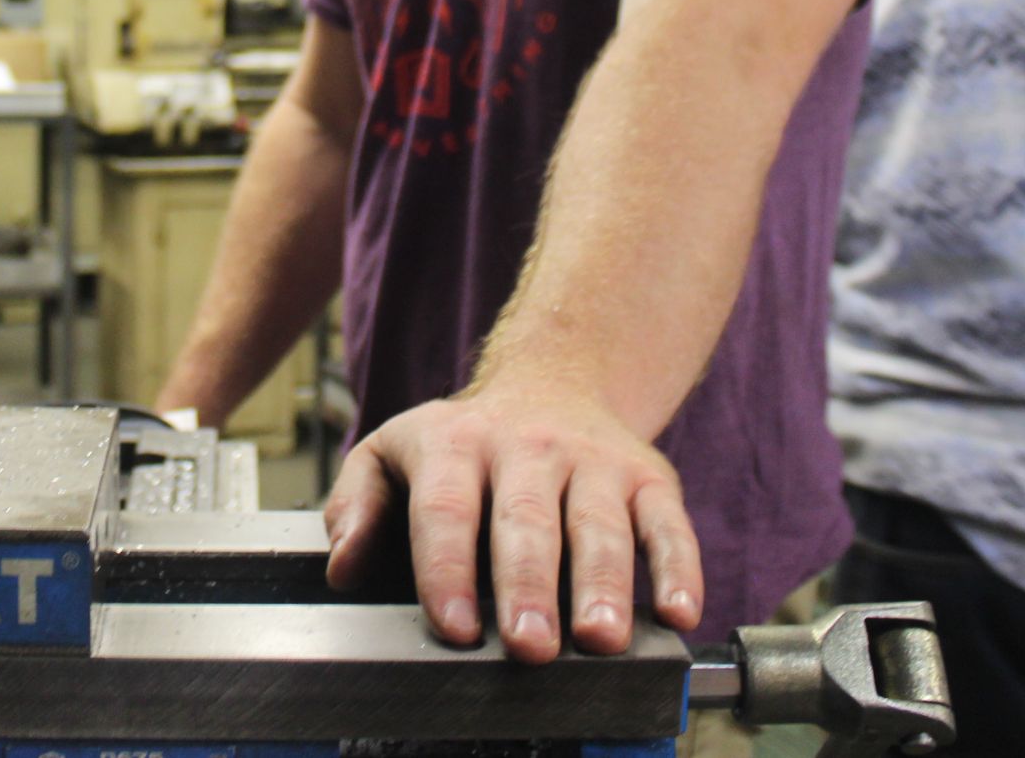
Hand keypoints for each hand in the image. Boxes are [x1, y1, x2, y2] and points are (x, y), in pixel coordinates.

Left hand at [322, 380, 701, 664]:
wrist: (553, 379)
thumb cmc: (463, 443)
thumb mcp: (392, 453)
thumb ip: (357, 505)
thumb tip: (345, 565)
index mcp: (455, 444)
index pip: (446, 510)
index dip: (448, 570)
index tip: (454, 626)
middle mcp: (526, 446)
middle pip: (525, 519)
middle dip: (528, 585)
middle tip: (528, 645)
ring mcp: (592, 459)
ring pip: (599, 523)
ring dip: (603, 584)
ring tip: (601, 638)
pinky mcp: (648, 474)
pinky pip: (667, 521)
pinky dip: (679, 567)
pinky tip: (679, 610)